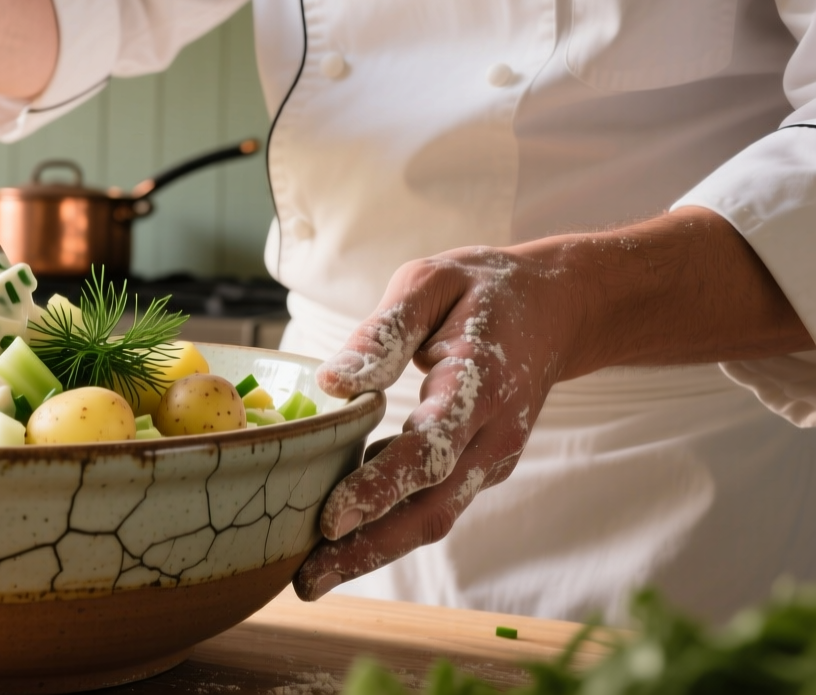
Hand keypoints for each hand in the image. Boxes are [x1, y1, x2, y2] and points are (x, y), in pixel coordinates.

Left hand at [292, 245, 585, 600]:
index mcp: (480, 385)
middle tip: (306, 582)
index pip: (429, 449)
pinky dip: (389, 526)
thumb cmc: (481, 290)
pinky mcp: (481, 468)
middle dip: (368, 549)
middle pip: (432, 508)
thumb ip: (382, 331)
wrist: (559, 308)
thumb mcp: (429, 283)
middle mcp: (492, 435)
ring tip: (312, 577)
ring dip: (374, 551)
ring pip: (434, 518)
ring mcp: (492, 458)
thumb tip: (332, 383)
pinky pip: (434, 504)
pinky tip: (338, 538)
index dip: (379, 487)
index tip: (329, 519)